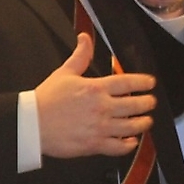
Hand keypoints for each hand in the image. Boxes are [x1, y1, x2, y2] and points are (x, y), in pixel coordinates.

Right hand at [34, 33, 156, 157]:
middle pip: (134, 105)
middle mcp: (102, 107)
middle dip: (147, 103)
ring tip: (146, 121)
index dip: (143, 82)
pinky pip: (118, 147)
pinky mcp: (94, 145)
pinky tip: (132, 141)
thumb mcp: (65, 73)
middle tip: (151, 103)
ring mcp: (100, 127)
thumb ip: (80, 56)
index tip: (151, 83)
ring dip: (142, 123)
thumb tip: (85, 36)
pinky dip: (128, 145)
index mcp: (96, 88)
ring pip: (131, 127)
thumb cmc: (48, 98)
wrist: (32, 124)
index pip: (127, 83)